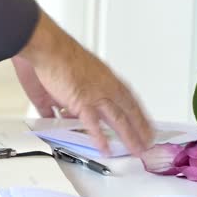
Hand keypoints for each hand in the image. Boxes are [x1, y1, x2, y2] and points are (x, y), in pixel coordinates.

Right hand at [16, 10, 152, 155]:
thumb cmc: (56, 54)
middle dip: (140, 128)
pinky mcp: (81, 101)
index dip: (138, 113)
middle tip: (148, 142)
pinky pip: (93, 124)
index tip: (145, 123)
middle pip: (128, 110)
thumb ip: (65, 98)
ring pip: (118, 119)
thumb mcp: (68, 76)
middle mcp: (104, 85)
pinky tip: (105, 149)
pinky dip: (99, 138)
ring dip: (129, 136)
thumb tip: (56, 112)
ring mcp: (95, 93)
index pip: (128, 98)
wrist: (48, 47)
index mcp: (104, 77)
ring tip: (136, 149)